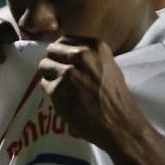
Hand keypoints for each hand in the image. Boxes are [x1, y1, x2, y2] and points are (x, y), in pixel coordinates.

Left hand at [37, 36, 144, 151]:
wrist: (120, 125)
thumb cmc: (116, 98)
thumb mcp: (108, 66)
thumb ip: (88, 57)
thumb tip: (65, 53)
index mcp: (95, 46)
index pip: (64, 40)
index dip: (62, 53)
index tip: (65, 63)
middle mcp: (80, 55)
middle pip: (51, 50)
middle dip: (54, 62)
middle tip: (61, 77)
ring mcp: (68, 72)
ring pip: (44, 66)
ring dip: (50, 77)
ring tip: (63, 90)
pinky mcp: (57, 90)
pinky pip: (44, 85)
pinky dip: (52, 94)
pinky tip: (65, 101)